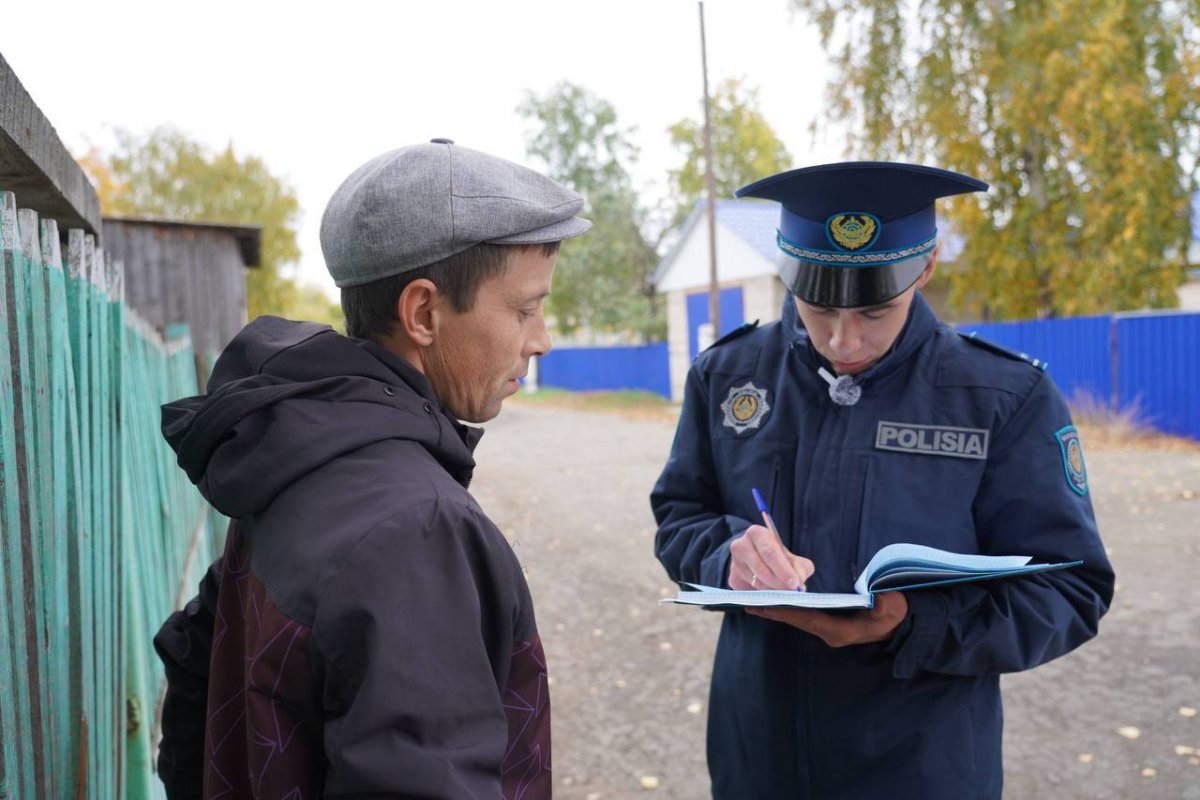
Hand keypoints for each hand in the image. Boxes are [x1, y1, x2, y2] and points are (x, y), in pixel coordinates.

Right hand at [728, 524, 813, 590]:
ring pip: (756, 582)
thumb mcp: (792, 557)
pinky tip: (772, 593)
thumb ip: (801, 567)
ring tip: (785, 592)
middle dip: (779, 582)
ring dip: (773, 590)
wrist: (757, 559)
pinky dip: (764, 596)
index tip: (795, 582)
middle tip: (792, 591)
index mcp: (757, 533)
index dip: (783, 568)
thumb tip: (800, 580)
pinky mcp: (733, 579)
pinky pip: (751, 592)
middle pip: (761, 567)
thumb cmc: (778, 556)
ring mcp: (734, 563)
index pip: (769, 551)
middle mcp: (741, 546)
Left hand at [745, 591, 908, 647]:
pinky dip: (789, 610)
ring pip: (799, 620)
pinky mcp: (830, 626)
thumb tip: (876, 601)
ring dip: (778, 611)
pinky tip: (775, 602)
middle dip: (773, 612)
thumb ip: (884, 606)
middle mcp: (831, 633)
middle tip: (747, 603)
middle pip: (797, 621)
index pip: (807, 619)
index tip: (763, 606)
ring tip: (754, 601)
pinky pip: (805, 618)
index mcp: (841, 630)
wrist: (903, 622)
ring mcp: (830, 630)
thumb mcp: (893, 608)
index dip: (784, 612)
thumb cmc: (896, 612)